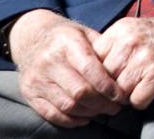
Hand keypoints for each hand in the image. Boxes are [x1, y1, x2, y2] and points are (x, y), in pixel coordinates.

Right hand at [8, 8, 124, 126]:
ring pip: (67, 105)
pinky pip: (51, 114)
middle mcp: (49, 61)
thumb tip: (124, 70)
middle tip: (115, 107)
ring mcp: (37, 79)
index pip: (89, 69)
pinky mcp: (29, 93)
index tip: (120, 95)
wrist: (31, 38)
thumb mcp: (85, 33)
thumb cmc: (66, 37)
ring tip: (102, 111)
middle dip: (101, 103)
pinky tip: (84, 117)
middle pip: (79, 91)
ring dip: (89, 113)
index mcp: (67, 43)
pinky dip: (70, 120)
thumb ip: (102, 50)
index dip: (107, 85)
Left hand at [93, 0, 153, 109]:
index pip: (91, 63)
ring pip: (118, 93)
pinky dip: (142, 101)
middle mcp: (129, 43)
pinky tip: (150, 91)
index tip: (105, 81)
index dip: (98, 76)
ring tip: (138, 88)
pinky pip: (137, 100)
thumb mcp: (135, 30)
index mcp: (119, 30)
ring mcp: (144, 58)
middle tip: (122, 90)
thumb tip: (92, 74)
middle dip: (111, 89)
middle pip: (104, 80)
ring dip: (126, 96)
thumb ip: (113, 46)